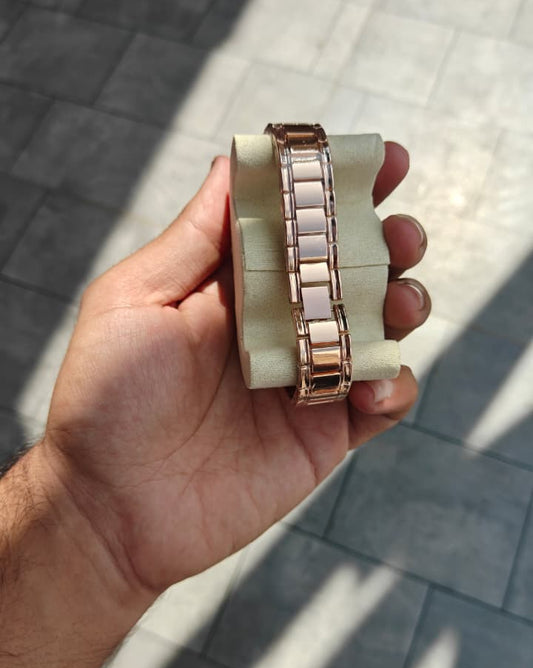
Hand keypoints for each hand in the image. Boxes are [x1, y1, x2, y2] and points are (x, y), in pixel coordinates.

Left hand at [39, 145, 428, 598]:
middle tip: (400, 233)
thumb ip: (197, 236)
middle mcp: (280, 322)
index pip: (302, 222)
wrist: (111, 507)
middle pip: (355, 268)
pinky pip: (383, 401)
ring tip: (400, 301)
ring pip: (382, 327)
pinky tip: (371, 383)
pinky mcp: (325, 433)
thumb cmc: (107, 398)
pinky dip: (394, 384)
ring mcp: (307, 377)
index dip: (345, 188)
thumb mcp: (137, 299)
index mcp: (237, 283)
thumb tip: (236, 161)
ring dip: (406, 303)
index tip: (383, 160)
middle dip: (390, 239)